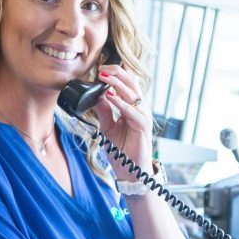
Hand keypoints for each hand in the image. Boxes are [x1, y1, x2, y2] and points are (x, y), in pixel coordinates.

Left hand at [93, 63, 152, 180]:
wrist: (130, 171)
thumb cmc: (122, 150)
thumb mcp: (107, 127)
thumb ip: (103, 111)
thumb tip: (96, 95)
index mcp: (132, 107)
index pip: (126, 84)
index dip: (116, 74)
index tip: (101, 68)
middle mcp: (140, 108)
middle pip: (131, 83)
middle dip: (117, 73)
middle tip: (102, 67)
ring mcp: (143, 116)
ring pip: (132, 93)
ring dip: (117, 84)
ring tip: (104, 77)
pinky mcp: (143, 126)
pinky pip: (131, 110)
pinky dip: (120, 102)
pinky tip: (110, 97)